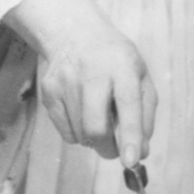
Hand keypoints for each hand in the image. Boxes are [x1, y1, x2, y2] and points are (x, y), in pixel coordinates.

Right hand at [8, 0, 153, 159]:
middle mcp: (92, 72)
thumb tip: (140, 152)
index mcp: (123, 67)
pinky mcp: (48, 92)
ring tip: (98, 117)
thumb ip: (145, 116)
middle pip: (96, 127)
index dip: (130, 134)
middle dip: (109, 148)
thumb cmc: (115, 61)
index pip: (128, 104)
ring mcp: (66, 82)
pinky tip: (82, 112)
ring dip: (94, 139)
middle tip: (116, 151)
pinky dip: (79, 133)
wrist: (73, 33)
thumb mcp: (140, 78)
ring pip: (81, 134)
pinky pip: (66, 132)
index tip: (131, 160)